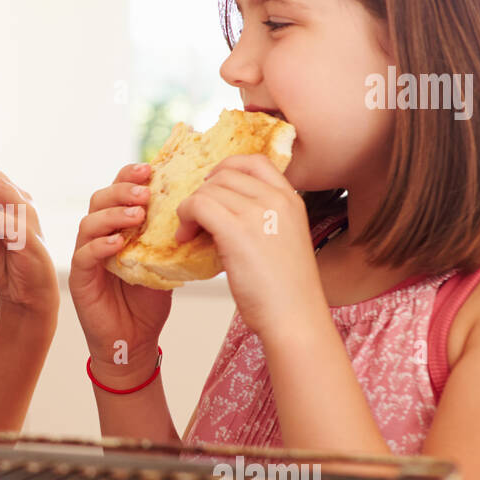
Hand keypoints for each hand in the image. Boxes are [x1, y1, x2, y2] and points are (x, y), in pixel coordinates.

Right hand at [69, 162, 171, 384]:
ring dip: (113, 215)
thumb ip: (170, 236)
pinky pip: (83, 255)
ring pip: (89, 223)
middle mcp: (99, 235)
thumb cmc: (149, 301)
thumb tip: (201, 208)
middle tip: (145, 192)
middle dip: (122, 190)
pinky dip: (100, 246)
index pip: (119, 190)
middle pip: (100, 199)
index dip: (130, 176)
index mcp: (119, 226)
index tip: (151, 169)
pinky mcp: (80, 279)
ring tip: (137, 216)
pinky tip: (118, 244)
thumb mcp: (165, 262)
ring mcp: (86, 256)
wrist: (135, 341)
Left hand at [174, 153, 323, 338]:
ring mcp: (258, 213)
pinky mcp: (237, 231)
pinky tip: (184, 238)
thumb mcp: (282, 240)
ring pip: (208, 190)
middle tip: (196, 219)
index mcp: (291, 199)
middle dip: (204, 193)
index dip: (226, 169)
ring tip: (189, 233)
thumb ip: (260, 218)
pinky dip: (185, 218)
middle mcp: (276, 199)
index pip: (254, 161)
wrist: (295, 318)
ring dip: (191, 208)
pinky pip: (198, 205)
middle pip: (225, 174)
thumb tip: (220, 211)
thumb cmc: (285, 291)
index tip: (212, 189)